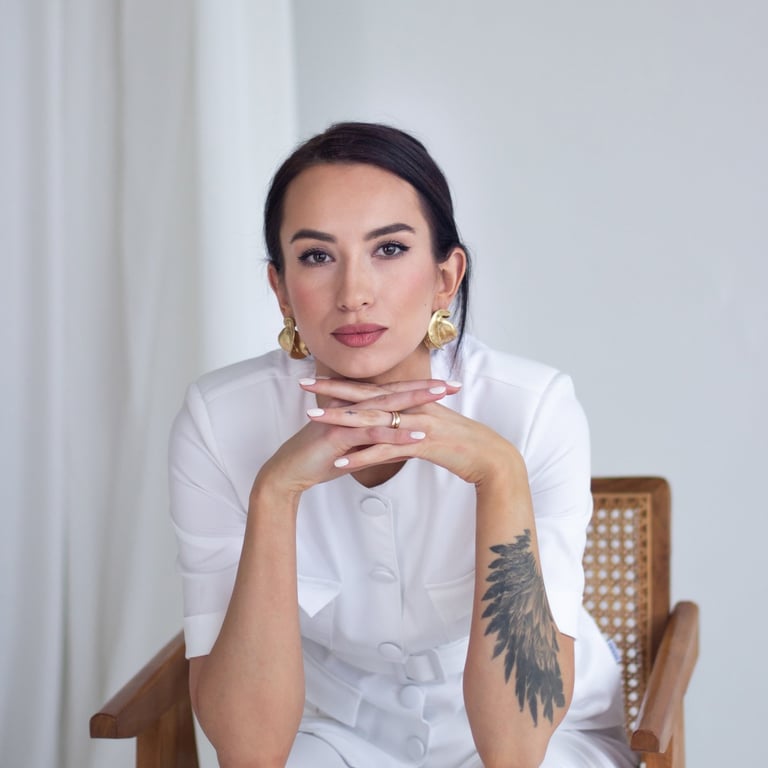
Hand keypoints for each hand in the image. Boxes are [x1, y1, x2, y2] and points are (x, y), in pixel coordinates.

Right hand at [253, 377, 455, 495]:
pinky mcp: (339, 435)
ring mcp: (345, 418)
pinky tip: (418, 435)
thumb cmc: (320, 459)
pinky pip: (372, 433)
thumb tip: (400, 447)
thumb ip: (377, 444)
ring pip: (386, 407)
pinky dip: (397, 433)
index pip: (393, 394)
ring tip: (442, 399)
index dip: (420, 389)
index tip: (447, 387)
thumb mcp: (355, 450)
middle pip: (394, 393)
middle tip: (453, 384)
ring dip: (415, 402)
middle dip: (425, 388)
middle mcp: (353, 406)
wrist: (289, 472)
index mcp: (357, 407)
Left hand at [301, 377, 524, 487]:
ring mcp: (417, 424)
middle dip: (332, 390)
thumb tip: (392, 427)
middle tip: (303, 385)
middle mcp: (412, 406)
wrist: (491, 457)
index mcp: (413, 400)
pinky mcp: (423, 444)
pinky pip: (387, 450)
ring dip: (340, 420)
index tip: (317, 379)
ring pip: (372, 420)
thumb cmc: (463, 443)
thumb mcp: (435, 425)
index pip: (372, 388)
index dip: (343, 383)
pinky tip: (341, 463)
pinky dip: (363, 457)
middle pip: (366, 397)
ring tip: (312, 419)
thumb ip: (412, 422)